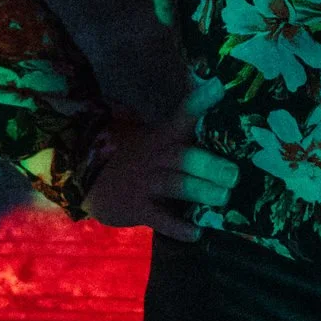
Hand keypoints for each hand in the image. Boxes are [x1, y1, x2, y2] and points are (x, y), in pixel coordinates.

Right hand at [84, 75, 237, 240]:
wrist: (85, 180)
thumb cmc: (127, 156)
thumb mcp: (146, 135)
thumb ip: (173, 126)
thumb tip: (204, 95)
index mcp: (160, 136)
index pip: (182, 115)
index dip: (199, 101)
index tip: (218, 87)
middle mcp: (155, 156)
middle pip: (182, 157)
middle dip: (208, 165)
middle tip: (234, 173)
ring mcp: (145, 183)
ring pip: (174, 185)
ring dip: (199, 191)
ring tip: (224, 198)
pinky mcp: (137, 208)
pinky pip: (159, 219)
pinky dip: (177, 227)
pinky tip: (196, 233)